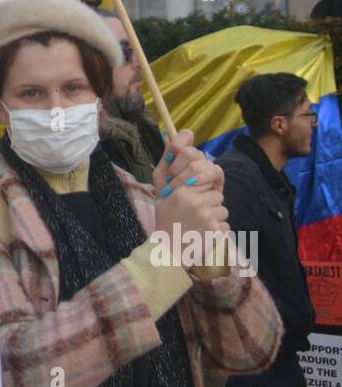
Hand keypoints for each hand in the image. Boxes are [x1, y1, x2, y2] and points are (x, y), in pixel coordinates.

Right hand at [153, 131, 228, 263]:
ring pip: (222, 206)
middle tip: (194, 210)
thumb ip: (169, 162)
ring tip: (197, 223)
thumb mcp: (161, 189)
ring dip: (213, 214)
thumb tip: (182, 134)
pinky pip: (225, 223)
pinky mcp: (216, 232)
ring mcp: (206, 217)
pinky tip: (203, 233)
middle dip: (208, 198)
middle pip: (216, 190)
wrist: (168, 252)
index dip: (204, 178)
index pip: (205, 168)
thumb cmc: (165, 218)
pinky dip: (217, 229)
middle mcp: (194, 201)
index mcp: (180, 189)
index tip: (196, 188)